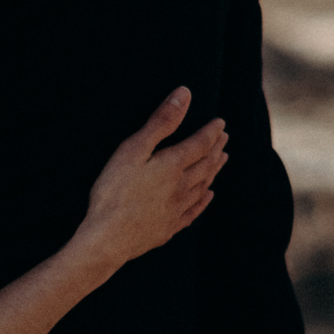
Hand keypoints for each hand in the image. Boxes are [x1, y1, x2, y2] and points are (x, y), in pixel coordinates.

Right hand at [81, 90, 226, 268]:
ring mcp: (177, 209)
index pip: (200, 144)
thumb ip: (160, 122)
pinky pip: (194, 211)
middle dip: (216, 149)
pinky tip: (208, 196)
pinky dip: (204, 200)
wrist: (108, 238)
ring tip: (221, 160)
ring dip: (214, 171)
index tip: (221, 122)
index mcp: (173, 165)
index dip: (212, 131)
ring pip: (203, 185)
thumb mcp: (133, 149)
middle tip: (224, 139)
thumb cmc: (114, 192)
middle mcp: (181, 187)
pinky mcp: (169, 227)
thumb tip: (184, 95)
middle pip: (206, 164)